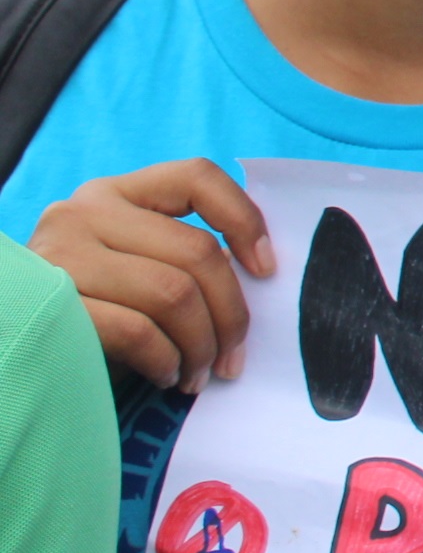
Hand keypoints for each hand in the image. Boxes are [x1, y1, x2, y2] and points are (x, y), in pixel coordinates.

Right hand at [30, 159, 273, 389]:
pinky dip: (167, 360)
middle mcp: (83, 212)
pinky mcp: (52, 305)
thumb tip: (256, 276)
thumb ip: (179, 257)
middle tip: (234, 356)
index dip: (244, 219)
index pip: (196, 177)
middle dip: (231, 313)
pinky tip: (167, 375)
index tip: (266, 270)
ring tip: (200, 372)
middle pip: (196, 251)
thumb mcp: (136, 267)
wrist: (12, 350)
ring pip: (173, 293)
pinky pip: (138, 331)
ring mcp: (62, 255)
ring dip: (201, 344)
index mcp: (115, 193)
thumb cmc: (91, 312)